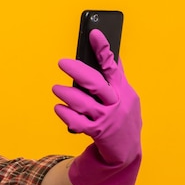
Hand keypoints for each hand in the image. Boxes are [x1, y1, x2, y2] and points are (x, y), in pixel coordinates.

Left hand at [52, 30, 141, 184]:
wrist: (128, 151)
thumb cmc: (123, 119)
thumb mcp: (126, 97)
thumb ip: (116, 78)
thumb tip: (110, 55)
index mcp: (122, 90)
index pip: (113, 65)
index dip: (103, 48)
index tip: (93, 32)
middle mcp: (116, 103)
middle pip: (95, 83)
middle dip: (78, 70)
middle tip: (62, 62)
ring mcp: (106, 118)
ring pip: (83, 103)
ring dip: (67, 94)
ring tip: (57, 89)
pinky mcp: (97, 133)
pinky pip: (78, 122)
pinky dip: (66, 114)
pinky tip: (59, 108)